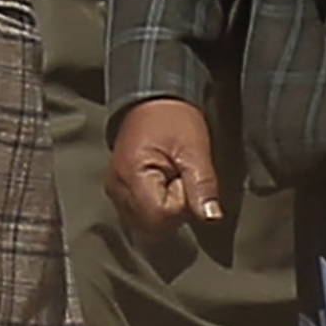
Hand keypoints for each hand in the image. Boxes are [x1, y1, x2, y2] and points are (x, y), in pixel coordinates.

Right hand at [107, 98, 223, 242]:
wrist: (153, 99)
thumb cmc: (173, 119)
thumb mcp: (195, 149)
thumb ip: (202, 186)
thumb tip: (211, 217)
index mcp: (132, 176)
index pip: (160, 216)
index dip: (181, 203)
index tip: (185, 178)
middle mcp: (116, 188)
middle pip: (151, 225)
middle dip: (173, 210)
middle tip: (179, 179)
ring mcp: (115, 191)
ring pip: (145, 224)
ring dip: (164, 209)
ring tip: (170, 179)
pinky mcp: (118, 190)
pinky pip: (138, 214)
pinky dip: (154, 206)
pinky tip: (161, 184)